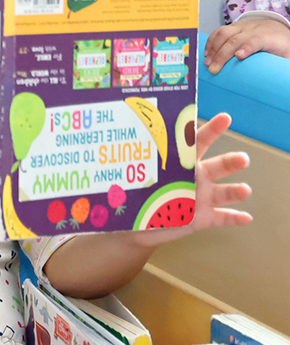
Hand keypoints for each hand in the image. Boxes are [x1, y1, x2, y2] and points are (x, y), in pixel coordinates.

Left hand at [130, 112, 251, 246]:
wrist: (138, 226)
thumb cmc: (138, 196)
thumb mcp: (131, 181)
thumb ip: (125, 170)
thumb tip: (99, 157)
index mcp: (182, 163)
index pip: (197, 142)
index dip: (212, 130)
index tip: (225, 118)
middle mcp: (198, 177)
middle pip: (219, 166)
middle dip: (231, 161)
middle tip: (242, 158)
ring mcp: (204, 197)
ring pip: (225, 191)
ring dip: (236, 190)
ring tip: (244, 190)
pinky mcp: (205, 218)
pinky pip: (223, 217)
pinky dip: (234, 218)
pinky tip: (245, 218)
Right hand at [205, 17, 289, 71]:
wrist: (278, 29)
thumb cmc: (281, 47)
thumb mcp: (285, 56)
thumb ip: (280, 66)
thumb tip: (274, 82)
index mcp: (268, 37)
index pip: (256, 40)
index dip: (247, 47)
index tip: (239, 57)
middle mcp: (253, 29)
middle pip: (235, 39)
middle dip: (222, 54)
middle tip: (213, 69)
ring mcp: (242, 27)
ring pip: (224, 33)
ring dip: (213, 48)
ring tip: (207, 62)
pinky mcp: (234, 27)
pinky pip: (219, 31)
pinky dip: (210, 42)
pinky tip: (207, 53)